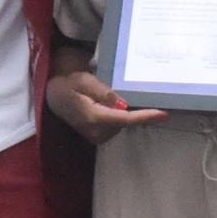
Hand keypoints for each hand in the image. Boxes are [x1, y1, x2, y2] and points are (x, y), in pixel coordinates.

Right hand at [46, 68, 161, 143]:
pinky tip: (107, 106)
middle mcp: (96, 132)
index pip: (125, 118)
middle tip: (116, 90)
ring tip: (103, 97)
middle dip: (131, 107)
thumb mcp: (83, 80)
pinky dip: (118, 116)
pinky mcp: (98, 138)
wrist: (54, 97)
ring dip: (123, 111)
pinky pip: (117, 126)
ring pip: (123, 123)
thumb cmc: (68, 85)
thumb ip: (103, 91)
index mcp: (94, 117)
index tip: (163, 114)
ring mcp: (97, 137)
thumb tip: (122, 103)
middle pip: (126, 121)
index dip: (145, 116)